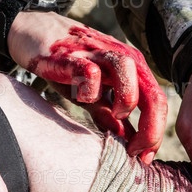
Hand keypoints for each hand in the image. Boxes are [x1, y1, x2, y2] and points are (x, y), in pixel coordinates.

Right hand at [9, 13, 167, 162]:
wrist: (34, 32)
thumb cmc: (67, 66)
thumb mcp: (92, 94)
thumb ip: (110, 116)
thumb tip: (129, 144)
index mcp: (132, 68)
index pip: (157, 102)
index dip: (154, 134)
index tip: (143, 159)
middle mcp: (122, 58)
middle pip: (152, 93)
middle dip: (149, 129)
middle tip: (135, 152)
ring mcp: (98, 53)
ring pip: (129, 73)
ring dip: (127, 102)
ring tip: (115, 116)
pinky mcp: (72, 55)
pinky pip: (90, 72)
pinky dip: (90, 91)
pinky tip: (81, 98)